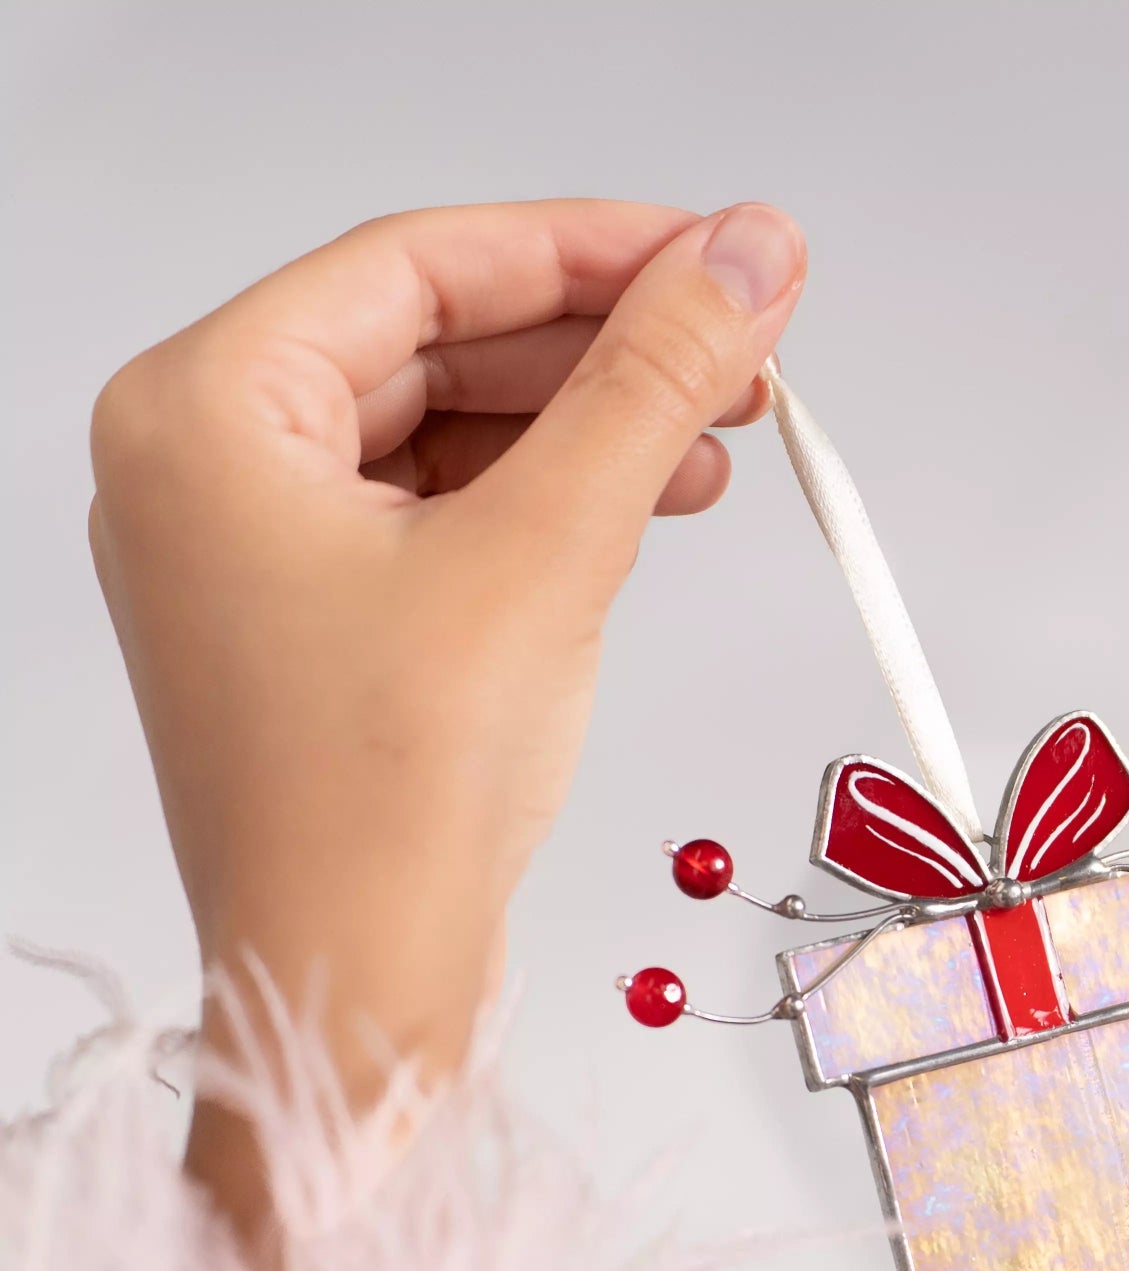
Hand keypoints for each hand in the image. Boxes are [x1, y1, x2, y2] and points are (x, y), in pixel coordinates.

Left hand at [87, 199, 805, 1216]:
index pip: (420, 265)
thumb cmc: (389, 802)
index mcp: (205, 413)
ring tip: (717, 436)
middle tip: (738, 344)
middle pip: (433, 342)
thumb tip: (748, 256)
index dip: (587, 248)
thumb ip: (653, 385)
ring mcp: (258, 554)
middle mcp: (208, 469)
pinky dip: (548, 506)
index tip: (715, 251)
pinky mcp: (319, 625)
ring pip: (447, 432)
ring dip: (587, 428)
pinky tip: (646, 507)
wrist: (357, 989)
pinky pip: (443, 517)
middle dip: (599, 345)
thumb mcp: (546, 554)